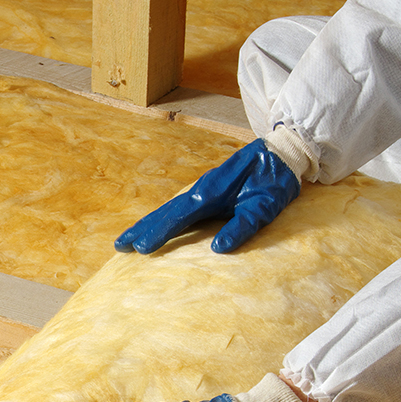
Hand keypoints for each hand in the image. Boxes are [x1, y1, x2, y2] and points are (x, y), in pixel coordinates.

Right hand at [115, 138, 299, 254]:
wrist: (280, 153)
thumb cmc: (274, 181)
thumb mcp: (265, 206)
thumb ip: (242, 226)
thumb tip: (218, 249)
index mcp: (211, 194)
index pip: (179, 217)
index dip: (159, 233)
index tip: (140, 248)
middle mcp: (201, 190)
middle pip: (165, 212)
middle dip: (142, 229)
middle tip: (119, 246)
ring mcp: (202, 188)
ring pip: (168, 208)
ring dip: (148, 223)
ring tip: (128, 238)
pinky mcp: (207, 190)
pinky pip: (178, 206)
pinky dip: (162, 217)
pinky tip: (156, 224)